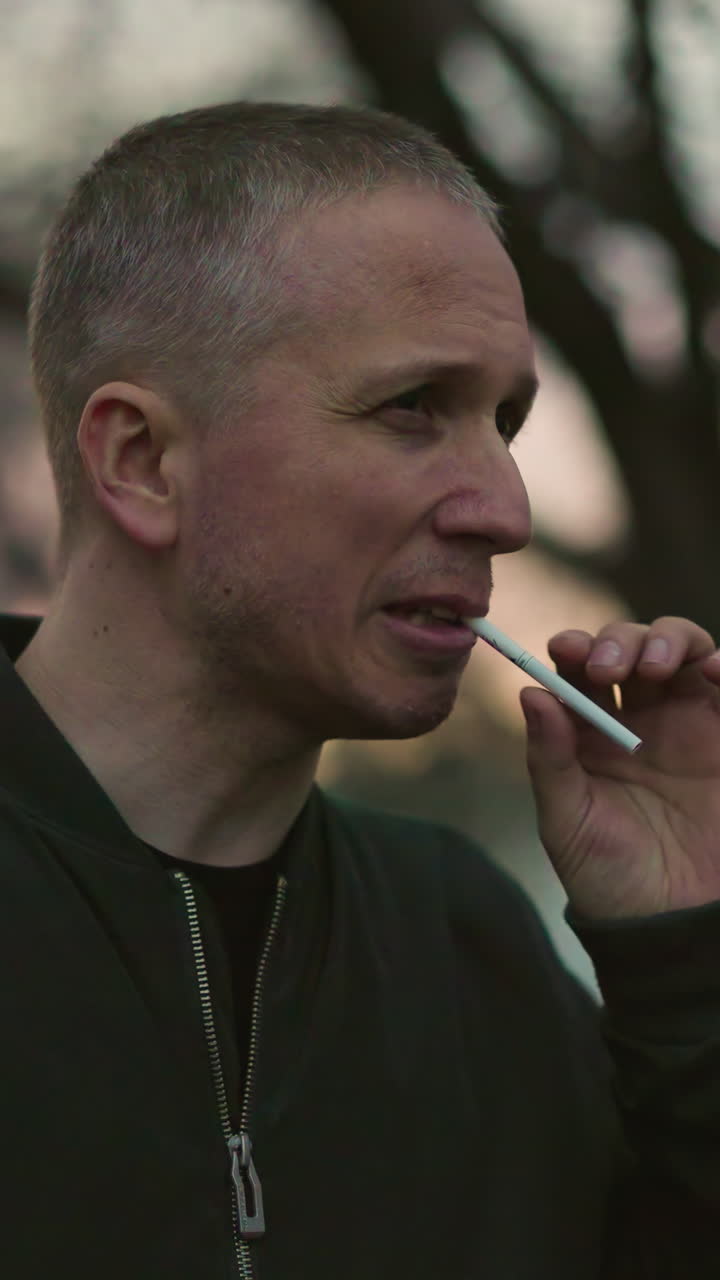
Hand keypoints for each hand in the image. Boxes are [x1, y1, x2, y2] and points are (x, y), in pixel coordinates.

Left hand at [520, 616, 719, 919]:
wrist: (670, 924)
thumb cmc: (609, 877)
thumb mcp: (567, 821)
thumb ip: (550, 758)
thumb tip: (531, 693)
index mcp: (587, 732)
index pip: (577, 669)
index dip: (572, 648)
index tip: (565, 649)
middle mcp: (636, 717)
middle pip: (629, 646)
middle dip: (618, 641)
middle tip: (607, 668)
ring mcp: (685, 723)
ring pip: (681, 650)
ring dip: (668, 639)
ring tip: (655, 666)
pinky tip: (713, 671)